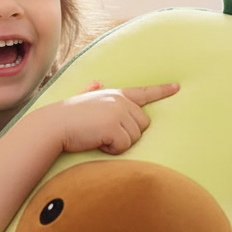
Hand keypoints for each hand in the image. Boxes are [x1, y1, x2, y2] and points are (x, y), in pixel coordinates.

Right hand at [55, 82, 178, 154]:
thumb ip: (90, 91)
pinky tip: (98, 142)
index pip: (144, 92)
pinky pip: (124, 146)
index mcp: (115, 94)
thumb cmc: (66, 116)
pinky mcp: (114, 127)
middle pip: (143, 125)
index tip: (177, 87)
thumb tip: (95, 82)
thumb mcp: (81, 99)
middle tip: (106, 134)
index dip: (162, 91)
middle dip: (128, 134)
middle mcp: (120, 101)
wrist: (54, 125)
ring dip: (118, 143)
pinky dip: (112, 149)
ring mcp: (118, 112)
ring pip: (134, 138)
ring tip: (98, 137)